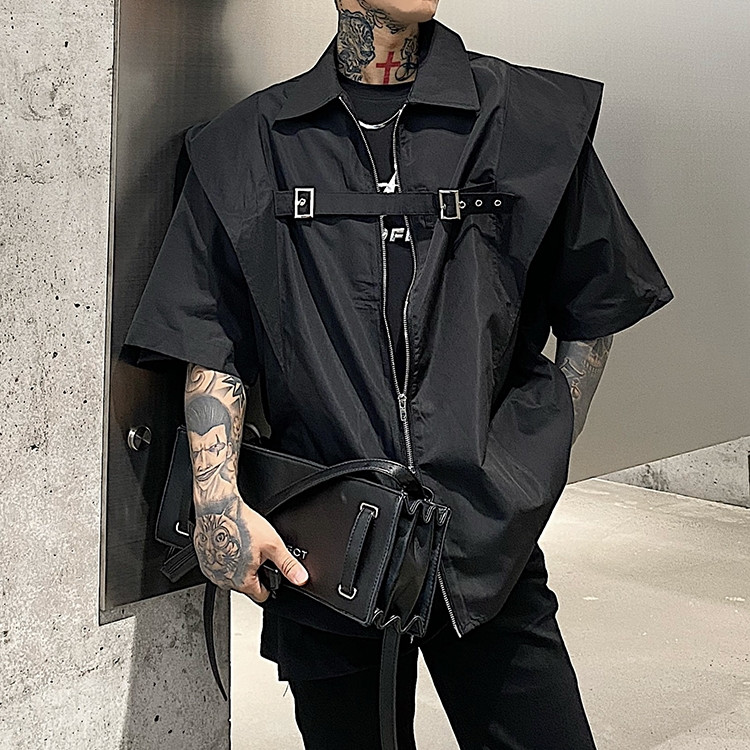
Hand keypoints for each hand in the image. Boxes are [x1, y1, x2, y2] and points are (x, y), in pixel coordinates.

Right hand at [193, 494, 307, 601]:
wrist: (218, 509)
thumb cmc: (242, 524)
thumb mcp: (273, 544)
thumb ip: (288, 564)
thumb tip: (300, 578)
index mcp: (243, 581)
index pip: (261, 596)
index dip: (270, 584)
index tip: (270, 571)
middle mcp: (225, 581)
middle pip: (246, 585)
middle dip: (254, 572)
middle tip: (256, 551)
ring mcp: (212, 572)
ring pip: (232, 576)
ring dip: (238, 566)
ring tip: (243, 546)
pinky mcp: (204, 563)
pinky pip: (219, 566)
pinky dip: (225, 559)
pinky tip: (230, 544)